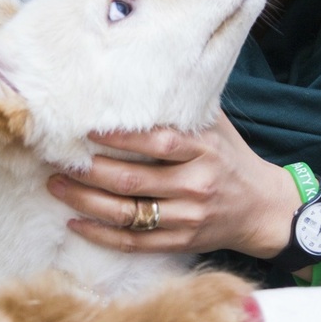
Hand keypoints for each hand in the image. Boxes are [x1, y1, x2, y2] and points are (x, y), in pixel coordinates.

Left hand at [47, 111, 299, 257]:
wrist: (263, 208)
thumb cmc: (231, 159)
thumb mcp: (216, 129)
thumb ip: (183, 109)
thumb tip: (138, 78)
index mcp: (204, 151)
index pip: (157, 142)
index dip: (119, 137)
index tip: (86, 129)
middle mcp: (196, 185)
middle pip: (132, 180)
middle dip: (88, 170)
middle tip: (56, 159)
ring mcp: (188, 217)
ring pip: (127, 213)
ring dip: (85, 202)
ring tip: (56, 186)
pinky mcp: (181, 241)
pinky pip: (134, 242)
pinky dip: (101, 234)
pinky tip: (76, 223)